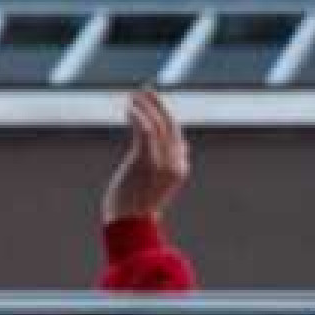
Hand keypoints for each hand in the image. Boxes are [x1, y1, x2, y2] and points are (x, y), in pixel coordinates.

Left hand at [101, 90, 189, 221]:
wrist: (130, 224)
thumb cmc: (139, 206)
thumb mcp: (159, 184)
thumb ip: (172, 164)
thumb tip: (185, 146)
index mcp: (180, 169)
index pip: (176, 135)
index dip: (165, 114)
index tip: (151, 100)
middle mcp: (175, 164)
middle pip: (171, 125)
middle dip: (158, 104)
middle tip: (144, 90)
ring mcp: (161, 163)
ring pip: (158, 124)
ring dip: (145, 106)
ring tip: (133, 96)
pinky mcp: (146, 161)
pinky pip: (146, 130)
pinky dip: (138, 115)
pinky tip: (129, 108)